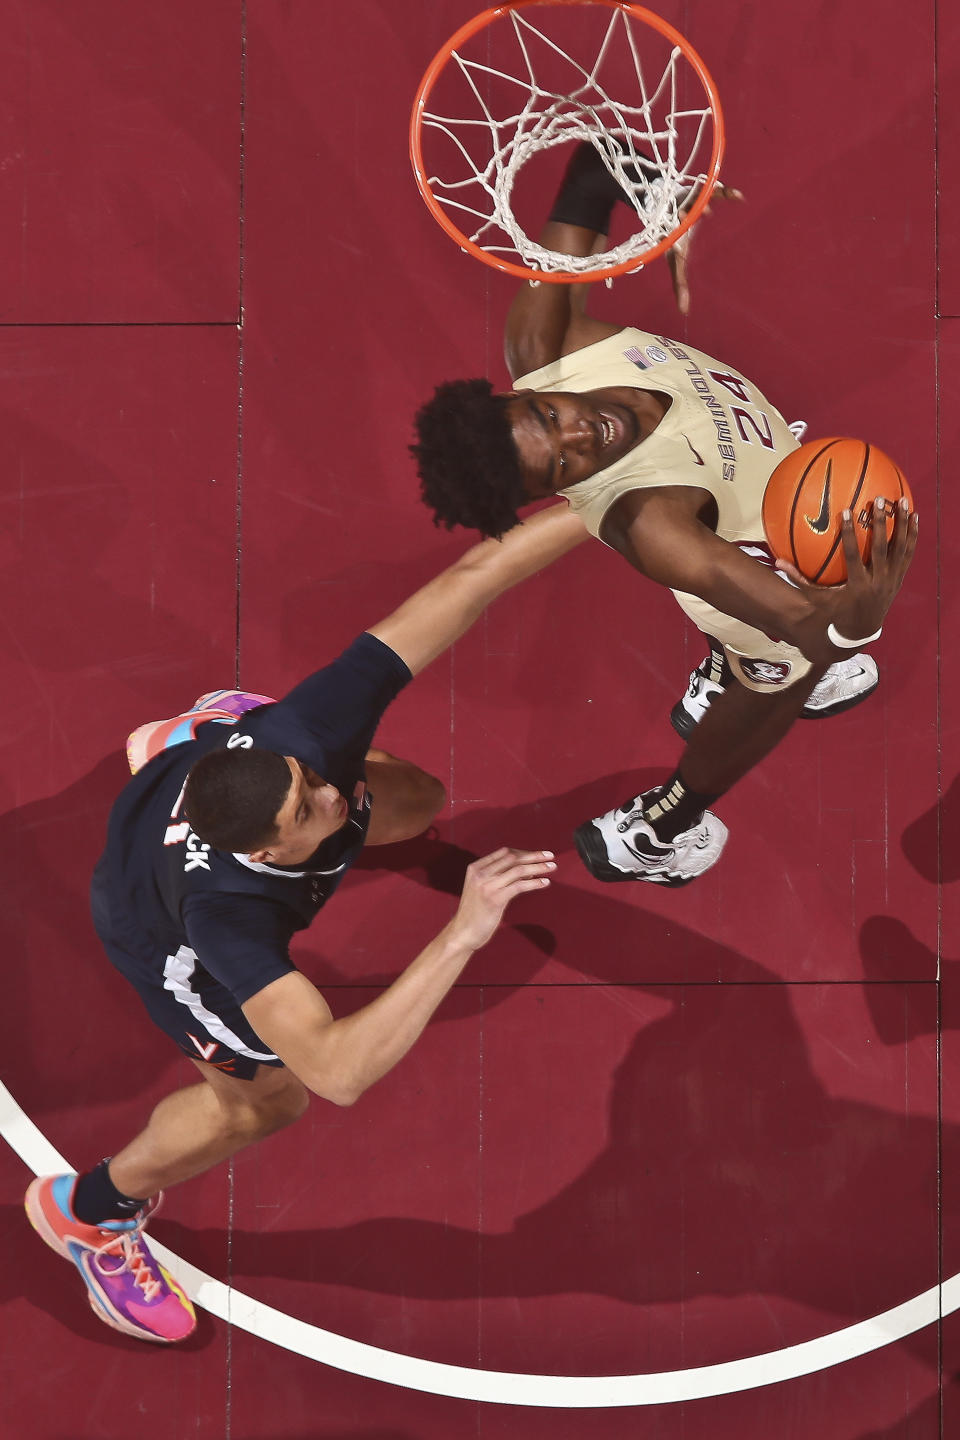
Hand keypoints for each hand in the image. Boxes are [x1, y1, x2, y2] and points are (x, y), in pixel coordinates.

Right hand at [448, 847, 555, 951]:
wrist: (462, 932)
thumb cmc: (475, 912)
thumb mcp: (481, 888)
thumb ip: (499, 877)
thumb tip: (527, 871)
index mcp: (476, 868)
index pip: (505, 853)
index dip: (523, 853)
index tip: (537, 856)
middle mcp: (481, 874)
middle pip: (513, 858)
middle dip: (534, 856)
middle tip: (550, 856)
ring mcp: (488, 886)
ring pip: (518, 870)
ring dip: (538, 867)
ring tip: (552, 867)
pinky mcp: (495, 899)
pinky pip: (520, 886)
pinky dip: (535, 883)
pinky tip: (545, 882)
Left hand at [667, 182, 743, 314]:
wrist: (664, 209)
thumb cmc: (671, 239)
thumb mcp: (675, 261)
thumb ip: (680, 284)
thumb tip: (683, 311)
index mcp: (672, 237)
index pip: (675, 243)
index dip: (678, 247)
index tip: (681, 249)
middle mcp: (678, 219)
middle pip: (684, 216)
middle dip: (689, 216)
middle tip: (696, 214)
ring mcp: (688, 204)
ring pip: (696, 200)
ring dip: (704, 201)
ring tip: (711, 203)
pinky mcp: (698, 194)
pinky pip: (712, 192)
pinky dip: (725, 193)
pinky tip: (738, 197)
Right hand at [776, 497, 918, 661]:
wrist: (860, 630)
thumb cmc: (834, 612)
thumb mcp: (817, 599)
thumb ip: (800, 580)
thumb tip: (778, 562)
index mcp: (857, 585)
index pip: (854, 556)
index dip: (850, 534)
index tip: (846, 512)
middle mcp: (878, 581)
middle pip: (881, 548)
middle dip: (880, 523)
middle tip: (878, 500)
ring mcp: (892, 579)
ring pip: (899, 547)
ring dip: (902, 523)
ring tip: (903, 500)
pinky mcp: (900, 576)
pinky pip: (908, 552)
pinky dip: (913, 534)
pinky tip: (915, 516)